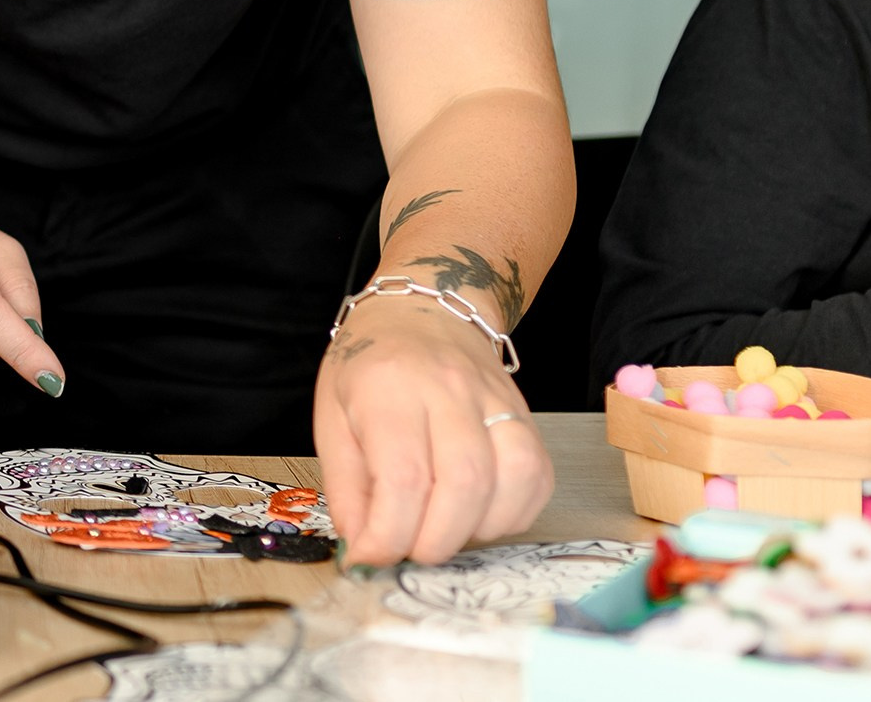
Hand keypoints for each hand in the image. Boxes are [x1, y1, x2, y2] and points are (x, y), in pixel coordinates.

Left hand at [313, 293, 551, 564]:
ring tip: (444, 531)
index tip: (371, 558)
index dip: (389, 535)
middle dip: (436, 540)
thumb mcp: (332, 418)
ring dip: (479, 529)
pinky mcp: (527, 415)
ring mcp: (496, 399)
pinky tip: (477, 514)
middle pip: (464, 483)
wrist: (423, 311)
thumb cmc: (371, 367)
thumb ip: (346, 487)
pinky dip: (512, 513)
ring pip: (513, 479)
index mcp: (389, 387)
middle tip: (411, 553)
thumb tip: (364, 550)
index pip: (403, 477)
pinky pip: (538, 477)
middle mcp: (449, 389)